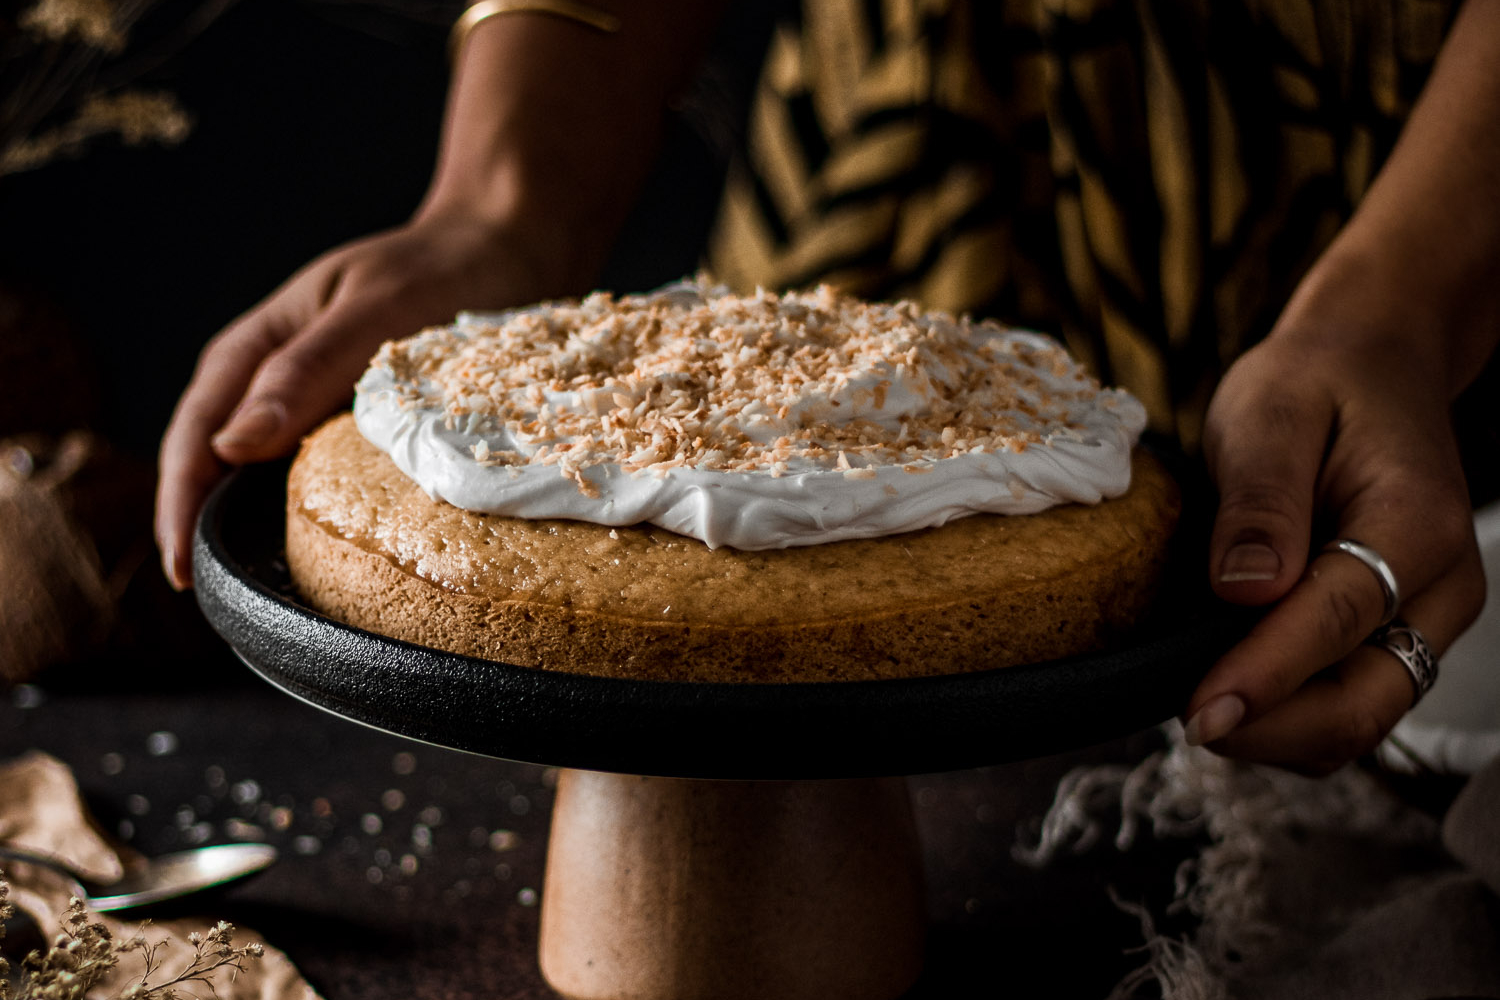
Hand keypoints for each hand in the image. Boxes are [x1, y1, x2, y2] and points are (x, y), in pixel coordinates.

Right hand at [154, 214, 568, 589]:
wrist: (501, 248)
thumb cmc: (438, 268)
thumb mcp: (372, 313)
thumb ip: (304, 372)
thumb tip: (230, 446)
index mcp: (256, 346)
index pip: (195, 436)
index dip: (180, 506)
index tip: (187, 571)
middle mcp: (271, 375)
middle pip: (213, 460)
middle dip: (201, 525)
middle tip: (211, 596)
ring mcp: (308, 398)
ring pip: (257, 469)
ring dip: (249, 520)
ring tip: (256, 586)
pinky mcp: (350, 415)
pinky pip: (311, 467)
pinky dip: (305, 506)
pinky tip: (322, 548)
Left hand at [1182, 328, 1485, 773]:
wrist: (1368, 369)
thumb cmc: (1314, 384)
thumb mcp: (1269, 412)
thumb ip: (1260, 501)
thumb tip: (1241, 591)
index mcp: (1416, 524)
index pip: (1338, 621)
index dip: (1264, 675)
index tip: (1199, 710)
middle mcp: (1440, 587)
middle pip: (1363, 704)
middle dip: (1270, 730)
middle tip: (1185, 718)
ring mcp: (1423, 619)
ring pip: (1356, 722)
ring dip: (1274, 733)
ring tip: (1194, 702)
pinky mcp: (1394, 635)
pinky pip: (1346, 705)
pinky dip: (1286, 716)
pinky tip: (1227, 687)